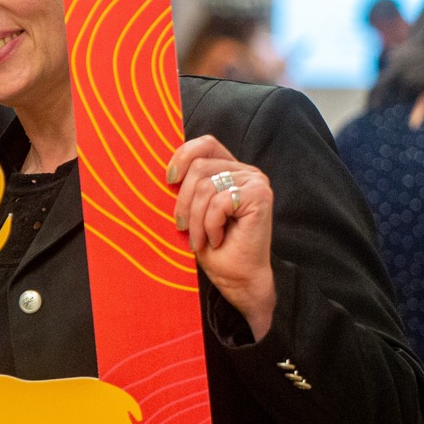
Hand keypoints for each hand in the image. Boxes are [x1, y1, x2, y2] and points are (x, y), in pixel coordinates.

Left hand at [168, 135, 275, 337]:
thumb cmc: (213, 248)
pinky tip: (217, 240)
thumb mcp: (192, 210)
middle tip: (185, 228)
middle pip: (199, 168)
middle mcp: (247, 171)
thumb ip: (188, 184)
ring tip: (200, 239)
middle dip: (183, 202)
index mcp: (232, 169)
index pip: (205, 144)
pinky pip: (218, 202)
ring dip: (196, 220)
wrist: (236, 279)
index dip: (183, 156)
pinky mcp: (260, 196)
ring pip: (205, 186)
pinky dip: (210, 225)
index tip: (169, 180)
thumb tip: (164, 170)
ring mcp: (256, 182)